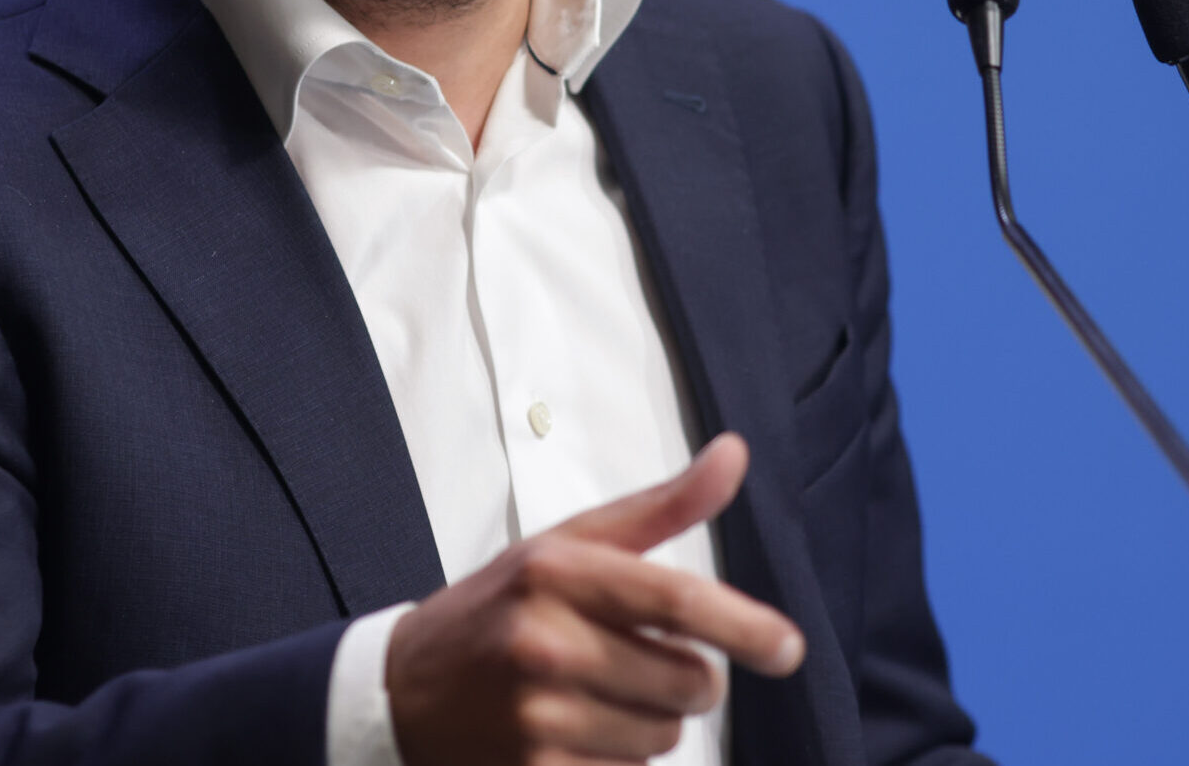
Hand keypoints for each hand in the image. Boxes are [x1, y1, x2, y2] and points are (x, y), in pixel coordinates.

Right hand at [384, 433, 804, 765]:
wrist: (401, 693)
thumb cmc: (498, 610)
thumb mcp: (567, 545)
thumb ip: (661, 507)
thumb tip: (735, 452)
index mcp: (555, 572)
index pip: (677, 601)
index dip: (745, 626)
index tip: (787, 648)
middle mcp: (544, 642)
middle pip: (686, 682)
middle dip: (682, 679)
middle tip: (629, 662)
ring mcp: (536, 716)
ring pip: (662, 737)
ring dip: (647, 723)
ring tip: (589, 698)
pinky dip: (616, 763)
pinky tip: (571, 736)